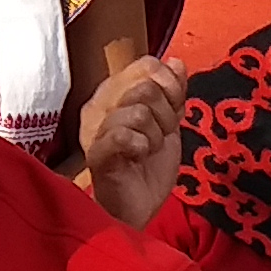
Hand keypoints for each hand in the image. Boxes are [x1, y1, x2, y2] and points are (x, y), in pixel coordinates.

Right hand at [76, 53, 187, 229]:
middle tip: (158, 138)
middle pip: (145, 88)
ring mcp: (95, 128)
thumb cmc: (148, 168)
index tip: (173, 111)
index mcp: (116, 92)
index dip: (170, 87)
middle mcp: (100, 104)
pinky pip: (124, 135)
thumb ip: (173, 92)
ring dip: (155, 137)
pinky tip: (137, 158)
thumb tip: (175, 61)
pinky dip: (142, 147)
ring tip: (146, 151)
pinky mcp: (96, 152)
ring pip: (139, 112)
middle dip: (165, 116)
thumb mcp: (170, 124)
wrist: (138, 209)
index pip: (146, 65)